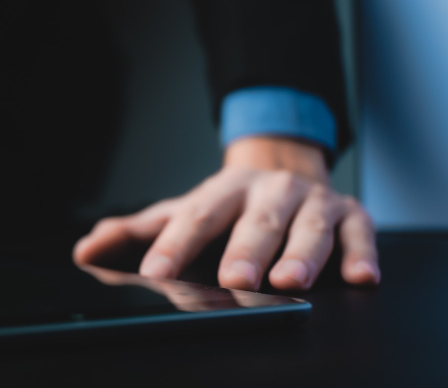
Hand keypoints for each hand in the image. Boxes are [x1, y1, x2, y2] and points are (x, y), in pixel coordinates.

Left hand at [73, 137, 379, 290]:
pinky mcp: (350, 214)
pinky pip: (360, 233)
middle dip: (244, 250)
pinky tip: (360, 277)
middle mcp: (267, 193)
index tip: (155, 273)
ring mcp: (312, 202)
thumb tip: (85, 252)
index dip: (174, 246)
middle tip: (233, 278)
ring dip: (302, 254)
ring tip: (290, 281)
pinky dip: (362, 253)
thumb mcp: (181, 211)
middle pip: (254, 222)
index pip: (194, 218)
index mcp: (221, 192)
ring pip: (309, 227)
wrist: (285, 166)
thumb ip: (135, 233)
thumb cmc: (227, 204)